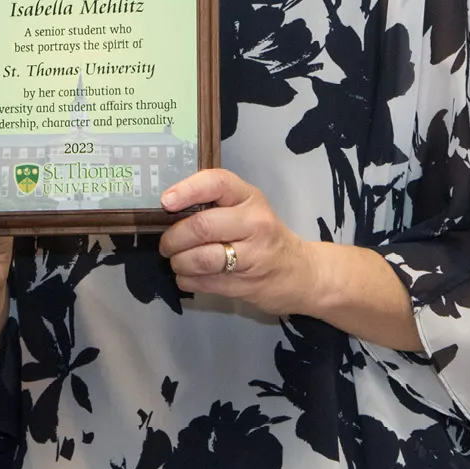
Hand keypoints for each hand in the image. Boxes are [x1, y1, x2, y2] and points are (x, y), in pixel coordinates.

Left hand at [157, 168, 316, 316]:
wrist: (303, 274)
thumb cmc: (265, 235)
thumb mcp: (248, 209)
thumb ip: (215, 204)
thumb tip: (167, 208)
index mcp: (250, 198)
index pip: (216, 183)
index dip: (186, 190)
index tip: (166, 202)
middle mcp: (254, 223)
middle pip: (201, 227)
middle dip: (173, 237)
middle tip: (166, 244)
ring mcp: (253, 256)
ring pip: (200, 258)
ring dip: (178, 261)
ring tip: (176, 260)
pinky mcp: (246, 285)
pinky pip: (203, 282)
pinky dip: (186, 279)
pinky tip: (187, 275)